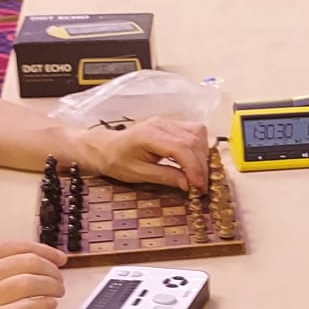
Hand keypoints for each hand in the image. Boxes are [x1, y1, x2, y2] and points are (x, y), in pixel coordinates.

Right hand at [0, 241, 66, 308]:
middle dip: (52, 270)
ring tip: (57, 292)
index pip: (20, 247)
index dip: (46, 251)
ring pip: (30, 283)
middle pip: (30, 263)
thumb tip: (24, 262)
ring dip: (51, 287)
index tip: (59, 258)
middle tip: (59, 278)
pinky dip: (41, 305)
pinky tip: (48, 305)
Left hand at [79, 116, 209, 189]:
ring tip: (199, 175)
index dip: (195, 168)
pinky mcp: (171, 124)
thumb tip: (188, 184)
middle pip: (193, 140)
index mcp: (150, 135)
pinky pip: (194, 131)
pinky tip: (196, 162)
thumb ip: (165, 177)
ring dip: (203, 155)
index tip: (199, 187)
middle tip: (202, 186)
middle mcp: (162, 124)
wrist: (105, 147)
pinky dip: (199, 147)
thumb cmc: (117, 161)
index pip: (182, 148)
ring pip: (198, 133)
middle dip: (202, 165)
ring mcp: (167, 121)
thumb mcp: (138, 174)